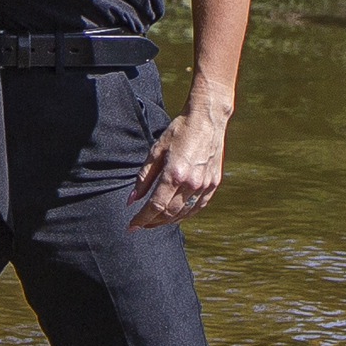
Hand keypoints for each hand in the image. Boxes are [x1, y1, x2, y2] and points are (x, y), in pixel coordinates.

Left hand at [129, 105, 227, 229]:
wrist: (206, 119)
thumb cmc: (179, 132)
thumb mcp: (155, 151)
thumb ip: (143, 178)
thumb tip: (131, 201)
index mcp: (174, 174)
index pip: (155, 206)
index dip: (141, 218)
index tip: (131, 225)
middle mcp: (191, 183)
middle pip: (168, 213)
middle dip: (152, 222)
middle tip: (140, 224)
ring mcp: (205, 185)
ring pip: (184, 213)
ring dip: (167, 221)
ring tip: (154, 221)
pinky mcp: (214, 184)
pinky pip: (198, 207)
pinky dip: (185, 214)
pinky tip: (175, 215)